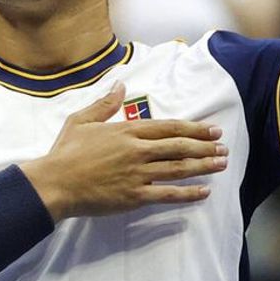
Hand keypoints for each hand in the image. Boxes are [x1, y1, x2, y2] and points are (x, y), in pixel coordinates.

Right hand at [19, 82, 226, 220]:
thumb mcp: (82, 120)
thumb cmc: (66, 151)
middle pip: (179, 147)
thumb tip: (121, 84)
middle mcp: (137, 150)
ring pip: (178, 169)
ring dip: (203, 166)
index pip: (168, 127)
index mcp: (127, 130)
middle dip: (205, 146)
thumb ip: (105, 103)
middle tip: (224, 147)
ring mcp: (138, 174)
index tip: (212, 129)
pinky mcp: (135, 196)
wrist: (55, 183)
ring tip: (221, 164)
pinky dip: (188, 193)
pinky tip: (204, 191)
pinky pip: (167, 194)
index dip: (193, 128)